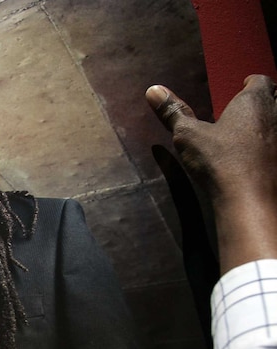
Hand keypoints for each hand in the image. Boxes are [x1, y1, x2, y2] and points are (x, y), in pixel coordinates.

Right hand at [147, 76, 276, 271]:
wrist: (249, 198)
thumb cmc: (219, 160)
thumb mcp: (188, 135)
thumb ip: (173, 111)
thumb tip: (153, 90)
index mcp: (254, 101)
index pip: (260, 80)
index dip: (250, 83)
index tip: (242, 88)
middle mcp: (275, 114)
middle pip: (275, 98)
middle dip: (262, 101)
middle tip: (244, 110)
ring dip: (267, 124)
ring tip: (248, 134)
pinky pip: (276, 147)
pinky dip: (269, 147)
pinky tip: (255, 158)